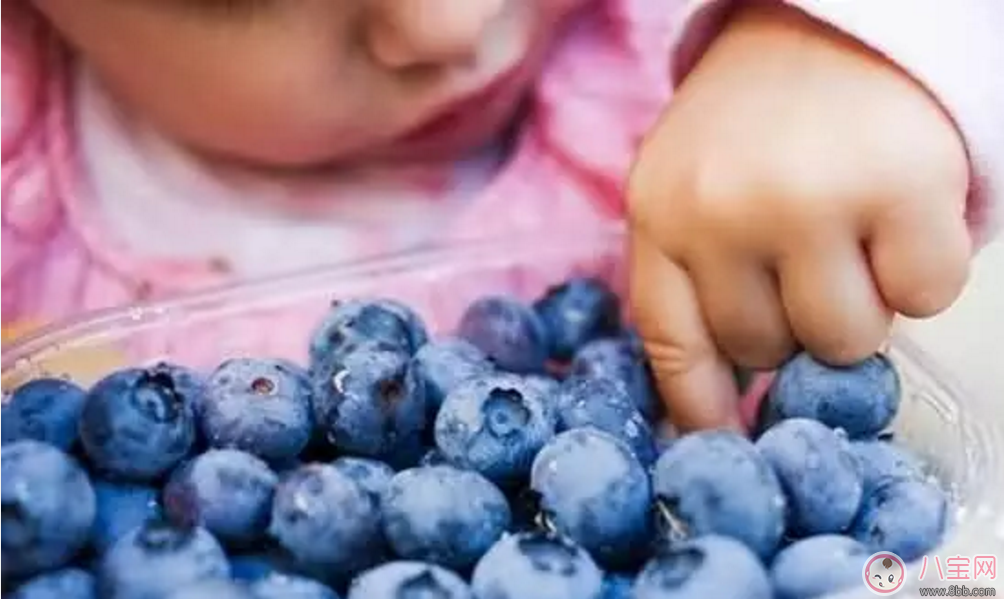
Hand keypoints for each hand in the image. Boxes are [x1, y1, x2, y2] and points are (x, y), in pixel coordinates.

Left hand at [628, 3, 970, 430]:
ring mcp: (810, 200)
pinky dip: (924, 272)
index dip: (700, 405)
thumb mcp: (690, 187)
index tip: (725, 438)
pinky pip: (926, 299)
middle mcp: (723, 209)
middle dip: (793, 322)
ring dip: (860, 305)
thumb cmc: (758, 122)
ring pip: (845, 339)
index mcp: (660, 210)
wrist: (834, 24)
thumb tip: (728, 400)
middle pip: (765, 349)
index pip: (670, 340)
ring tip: (852, 236)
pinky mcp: (902, 189)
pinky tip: (900, 216)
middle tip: (806, 258)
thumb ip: (695, 278)